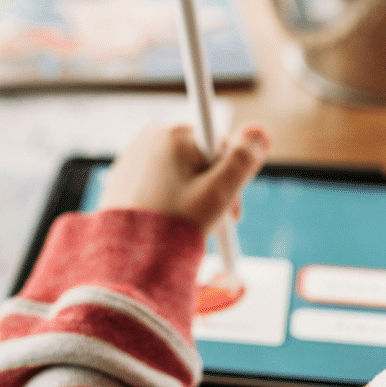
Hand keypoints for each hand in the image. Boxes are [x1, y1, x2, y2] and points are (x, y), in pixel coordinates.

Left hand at [98, 123, 269, 232]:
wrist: (129, 256)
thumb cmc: (175, 224)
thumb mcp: (219, 193)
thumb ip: (243, 160)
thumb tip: (260, 130)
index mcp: (174, 134)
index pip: (220, 145)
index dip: (230, 174)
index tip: (228, 202)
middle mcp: (151, 135)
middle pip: (201, 156)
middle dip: (213, 185)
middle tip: (214, 220)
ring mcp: (135, 153)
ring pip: (182, 168)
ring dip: (194, 191)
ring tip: (188, 222)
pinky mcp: (125, 173)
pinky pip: (161, 177)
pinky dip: (171, 195)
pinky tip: (169, 217)